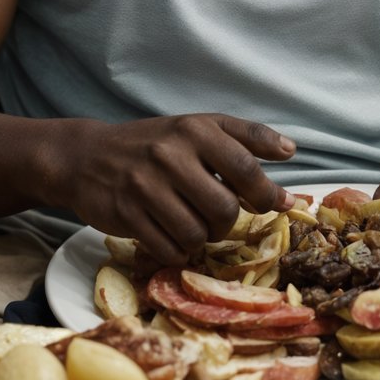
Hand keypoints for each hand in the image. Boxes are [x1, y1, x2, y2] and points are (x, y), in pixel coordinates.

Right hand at [63, 114, 296, 265]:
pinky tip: (170, 235)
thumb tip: (291, 151)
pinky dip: (177, 251)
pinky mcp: (126, 214)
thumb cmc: (154, 143)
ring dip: (201, 238)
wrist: (87, 156)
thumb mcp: (197, 127)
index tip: (277, 204)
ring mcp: (145, 185)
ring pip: (197, 234)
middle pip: (224, 208)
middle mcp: (170, 154)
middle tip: (218, 216)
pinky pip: (169, 249)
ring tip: (191, 223)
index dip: (266, 191)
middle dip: (228, 221)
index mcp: (194, 129)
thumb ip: (244, 138)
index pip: (244, 164)